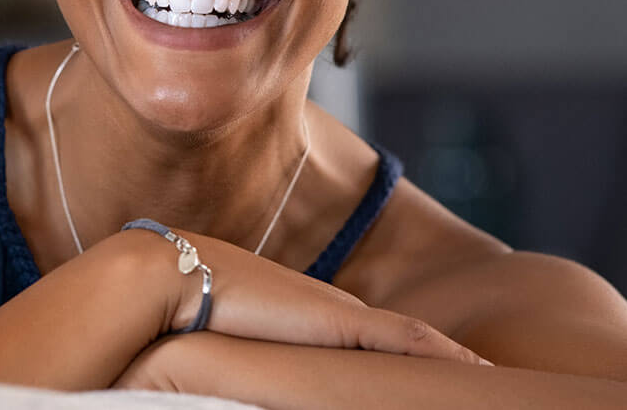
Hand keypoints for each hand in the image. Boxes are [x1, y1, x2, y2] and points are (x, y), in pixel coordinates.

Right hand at [152, 227, 489, 365]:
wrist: (168, 278)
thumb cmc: (182, 317)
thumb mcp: (224, 351)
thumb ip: (245, 363)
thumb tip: (231, 380)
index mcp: (308, 322)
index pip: (372, 345)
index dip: (407, 360)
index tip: (437, 379)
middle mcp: (331, 315)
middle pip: (402, 344)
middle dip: (441, 362)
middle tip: (486, 382)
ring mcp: (338, 318)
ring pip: (414, 344)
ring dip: (451, 363)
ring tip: (492, 381)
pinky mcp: (339, 324)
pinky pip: (408, 341)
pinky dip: (443, 356)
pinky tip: (476, 373)